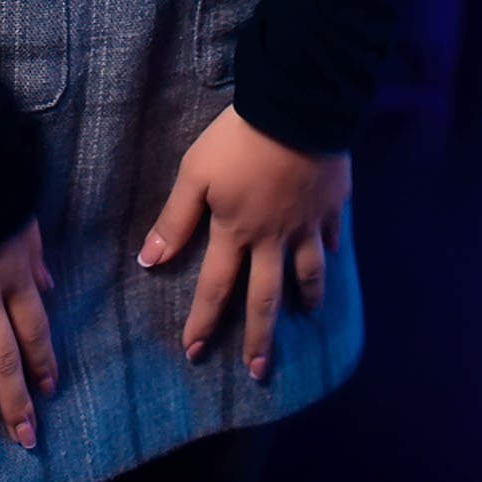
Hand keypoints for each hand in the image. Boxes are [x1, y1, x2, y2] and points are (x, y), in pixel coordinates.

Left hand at [138, 106, 349, 380]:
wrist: (296, 111)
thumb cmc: (238, 141)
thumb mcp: (195, 174)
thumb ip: (175, 219)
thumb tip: (149, 261)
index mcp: (235, 232)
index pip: (215, 287)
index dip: (202, 321)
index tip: (194, 353)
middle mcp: (272, 239)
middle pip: (266, 297)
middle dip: (260, 338)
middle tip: (258, 370)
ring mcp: (306, 225)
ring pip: (308, 273)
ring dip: (307, 298)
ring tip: (308, 316)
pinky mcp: (331, 204)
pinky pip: (332, 236)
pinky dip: (331, 250)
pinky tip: (332, 255)